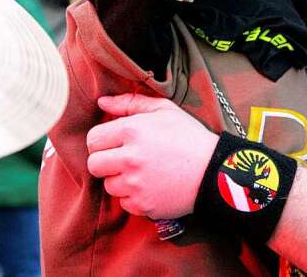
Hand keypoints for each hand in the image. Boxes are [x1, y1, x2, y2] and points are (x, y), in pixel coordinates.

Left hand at [87, 93, 218, 217]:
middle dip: (105, 161)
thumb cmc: (189, 137)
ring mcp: (135, 184)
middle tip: (124, 159)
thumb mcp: (164, 110)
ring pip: (108, 184)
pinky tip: (149, 186)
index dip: (103, 140)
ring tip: (141, 172)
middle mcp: (129, 158)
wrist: (214, 171)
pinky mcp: (142, 205)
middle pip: (94, 164)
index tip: (115, 143)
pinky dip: (133, 196)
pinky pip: (123, 202)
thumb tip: (102, 102)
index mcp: (132, 130)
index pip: (93, 139)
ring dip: (120, 179)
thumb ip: (130, 103)